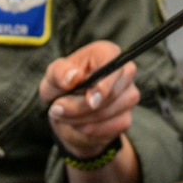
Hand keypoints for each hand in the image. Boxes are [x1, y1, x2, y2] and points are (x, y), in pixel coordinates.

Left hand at [41, 42, 137, 159]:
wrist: (66, 112)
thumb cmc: (62, 85)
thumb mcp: (52, 75)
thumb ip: (60, 72)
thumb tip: (74, 76)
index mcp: (106, 53)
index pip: (115, 63)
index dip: (106, 82)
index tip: (91, 99)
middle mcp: (124, 71)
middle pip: (112, 93)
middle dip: (81, 106)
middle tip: (57, 108)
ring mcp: (129, 95)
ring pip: (109, 112)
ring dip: (81, 119)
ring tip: (64, 114)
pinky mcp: (127, 117)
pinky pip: (112, 127)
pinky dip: (91, 130)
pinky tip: (79, 123)